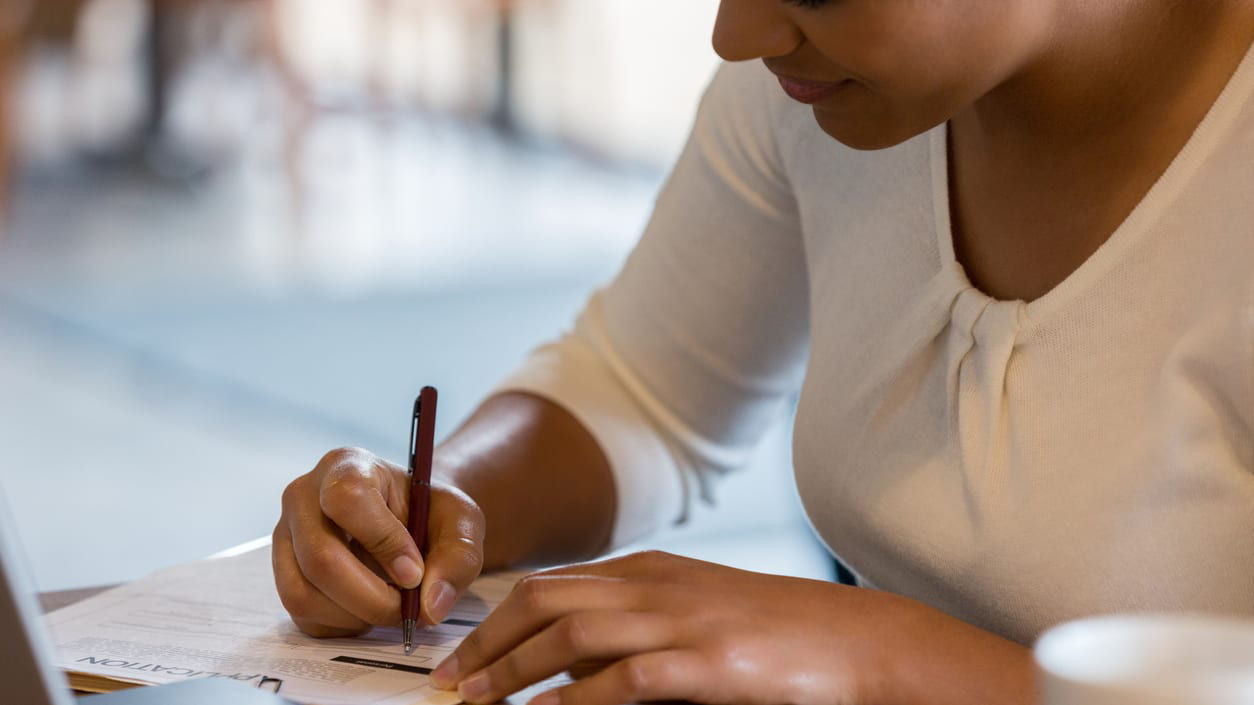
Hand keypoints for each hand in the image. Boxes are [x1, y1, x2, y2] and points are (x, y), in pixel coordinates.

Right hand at [273, 447, 485, 637]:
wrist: (409, 521)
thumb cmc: (431, 513)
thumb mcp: (461, 522)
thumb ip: (457, 557)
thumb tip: (430, 605)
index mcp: (346, 466)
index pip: (347, 500)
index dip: (383, 542)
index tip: (415, 572)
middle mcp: (303, 497)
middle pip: (320, 558)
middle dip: (372, 597)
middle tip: (408, 609)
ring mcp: (285, 538)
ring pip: (304, 594)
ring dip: (357, 616)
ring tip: (391, 605)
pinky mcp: (284, 574)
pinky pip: (304, 617)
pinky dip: (343, 626)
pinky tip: (369, 609)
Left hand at [427, 551, 1032, 704]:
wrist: (859, 642)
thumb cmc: (779, 635)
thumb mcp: (699, 613)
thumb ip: (638, 624)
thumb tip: (571, 669)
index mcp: (650, 570)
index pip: (552, 584)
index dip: (495, 619)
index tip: (460, 656)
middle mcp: (656, 584)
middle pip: (544, 599)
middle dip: (485, 641)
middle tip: (446, 684)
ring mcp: (680, 620)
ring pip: (569, 633)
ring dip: (511, 671)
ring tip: (473, 704)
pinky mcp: (707, 663)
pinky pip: (622, 680)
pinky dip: (573, 702)